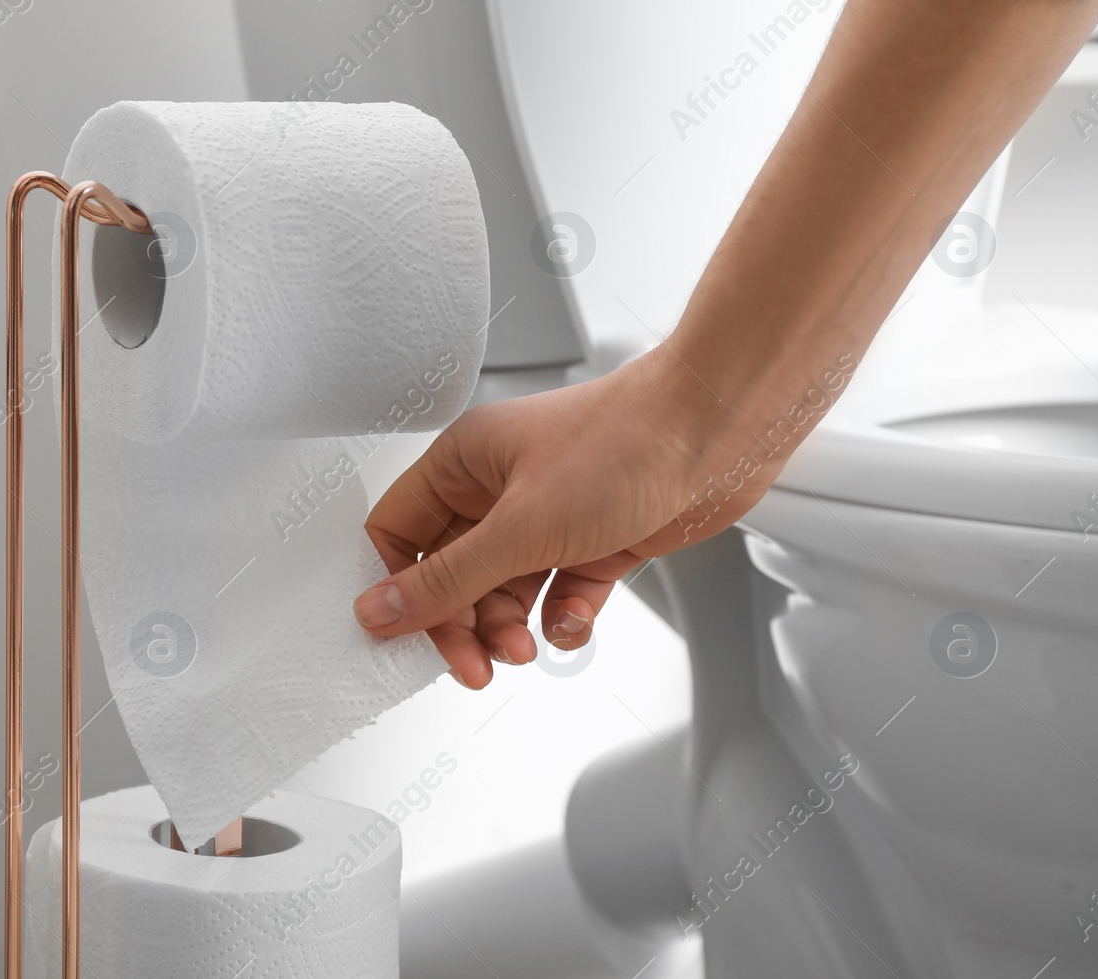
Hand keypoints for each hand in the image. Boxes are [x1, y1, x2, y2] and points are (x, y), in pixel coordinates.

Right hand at [352, 345, 770, 688]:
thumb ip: (447, 580)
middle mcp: (501, 488)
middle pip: (451, 574)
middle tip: (474, 664)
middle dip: (460, 623)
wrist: (718, 433)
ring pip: (504, 591)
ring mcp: (549, 516)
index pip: (398, 532)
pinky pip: (559, 594)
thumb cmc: (624, 444)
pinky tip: (574, 620)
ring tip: (526, 646)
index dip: (394, 586)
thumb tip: (379, 611)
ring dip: (509, 627)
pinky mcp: (594, 541)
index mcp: (464, 462)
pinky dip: (563, 617)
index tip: (400, 635)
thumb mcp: (520, 527)